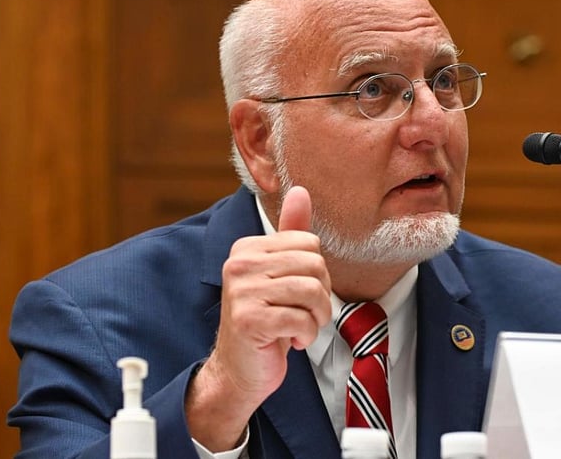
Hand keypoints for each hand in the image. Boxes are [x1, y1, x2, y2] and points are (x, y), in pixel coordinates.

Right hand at [186, 186, 331, 450]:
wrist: (239, 370)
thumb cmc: (265, 321)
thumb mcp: (279, 274)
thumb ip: (290, 232)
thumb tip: (300, 190)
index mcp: (247, 249)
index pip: (310, 244)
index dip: (318, 273)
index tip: (301, 295)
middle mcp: (239, 265)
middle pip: (315, 265)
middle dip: (321, 297)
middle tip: (305, 315)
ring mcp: (242, 292)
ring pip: (312, 292)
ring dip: (316, 318)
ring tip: (301, 328)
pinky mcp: (249, 320)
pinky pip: (302, 319)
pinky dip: (306, 335)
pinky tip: (291, 342)